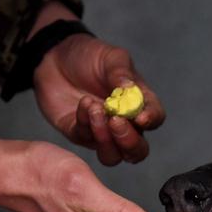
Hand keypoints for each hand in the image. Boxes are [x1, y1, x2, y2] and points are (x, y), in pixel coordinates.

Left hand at [30, 4, 164, 165]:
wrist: (56, 56)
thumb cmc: (90, 56)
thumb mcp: (110, 57)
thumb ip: (121, 74)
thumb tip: (130, 91)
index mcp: (139, 103)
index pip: (155, 118)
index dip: (151, 120)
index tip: (141, 117)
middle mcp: (124, 123)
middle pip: (136, 150)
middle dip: (129, 142)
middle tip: (116, 121)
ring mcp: (101, 133)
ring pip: (112, 155)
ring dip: (105, 139)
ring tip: (95, 109)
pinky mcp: (79, 134)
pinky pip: (85, 138)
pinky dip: (85, 123)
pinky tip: (83, 103)